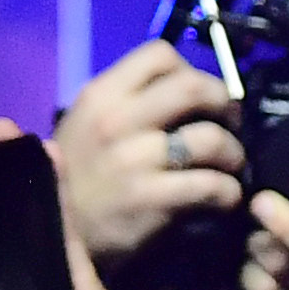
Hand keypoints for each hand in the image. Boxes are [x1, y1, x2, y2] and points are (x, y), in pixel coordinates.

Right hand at [45, 40, 247, 272]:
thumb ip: (130, 105)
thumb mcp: (87, 126)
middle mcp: (115, 120)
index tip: (201, 99)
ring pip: (210, 138)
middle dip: (225, 104)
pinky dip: (230, 193)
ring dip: (234, 153)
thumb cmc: (78, 178)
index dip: (194, 72)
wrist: (55, 234)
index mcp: (100, 95)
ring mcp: (132, 160)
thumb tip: (188, 90)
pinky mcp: (150, 199)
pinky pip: (212, 185)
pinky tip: (223, 199)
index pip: (160, 55)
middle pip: (194, 87)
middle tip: (230, 126)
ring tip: (229, 167)